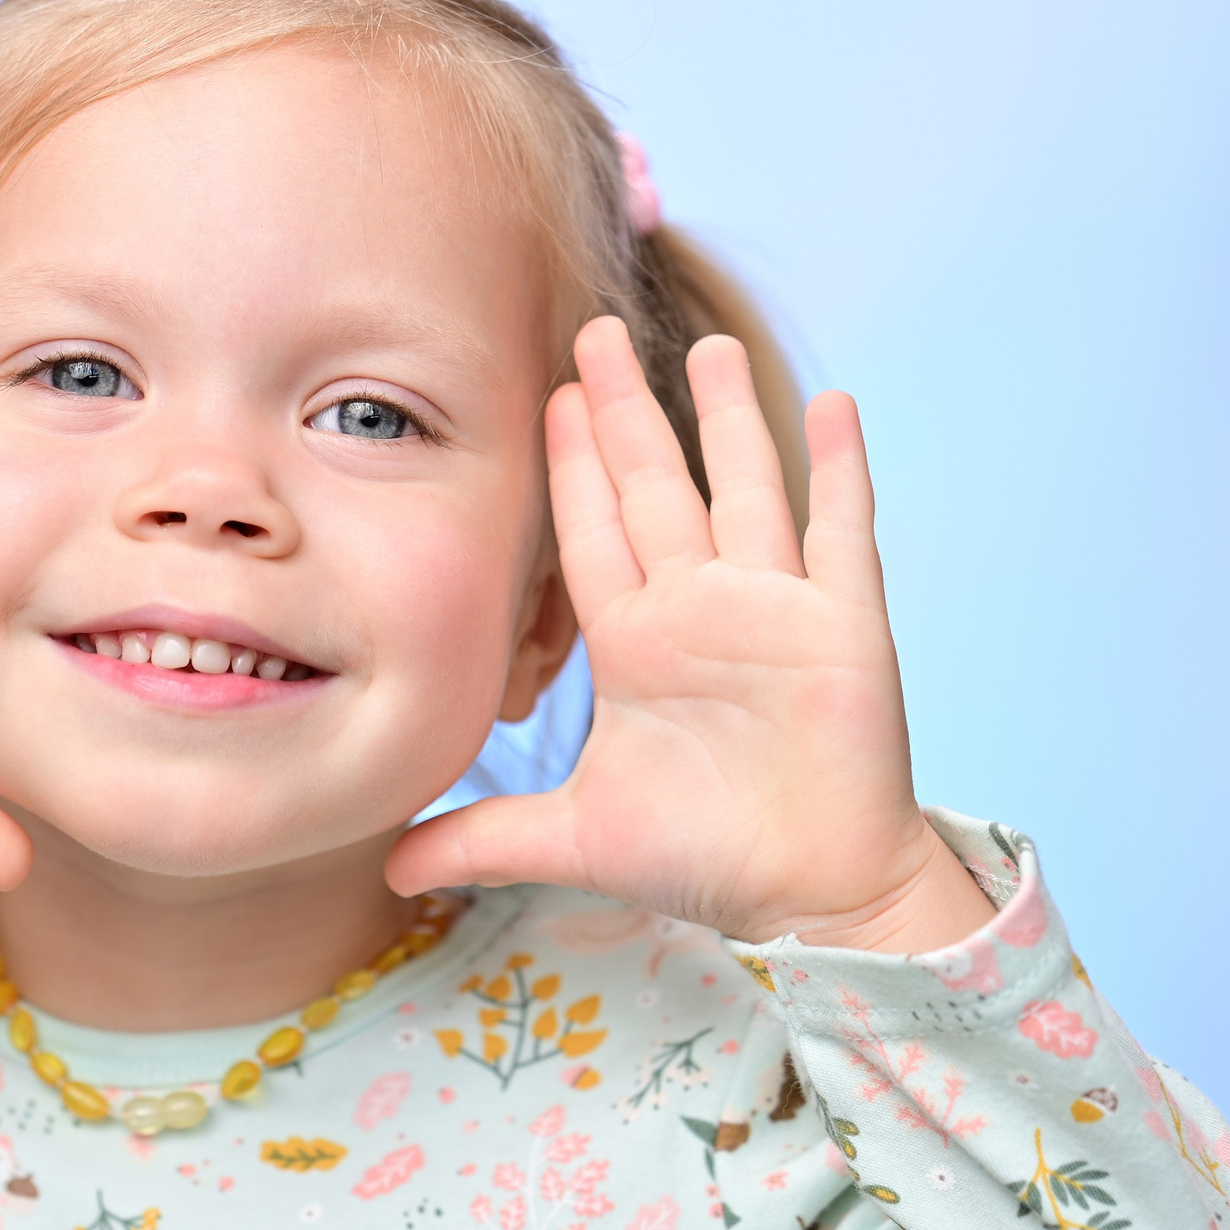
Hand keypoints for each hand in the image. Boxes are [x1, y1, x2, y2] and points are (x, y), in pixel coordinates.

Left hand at [387, 317, 992, 953]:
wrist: (811, 898)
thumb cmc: (703, 859)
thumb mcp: (572, 840)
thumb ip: (482, 837)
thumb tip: (385, 865)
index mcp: (636, 643)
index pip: (592, 530)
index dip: (571, 463)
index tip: (547, 394)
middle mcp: (700, 609)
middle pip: (655, 487)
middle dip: (624, 411)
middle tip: (596, 330)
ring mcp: (775, 609)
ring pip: (745, 487)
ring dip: (729, 416)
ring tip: (707, 343)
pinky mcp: (844, 626)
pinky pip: (842, 531)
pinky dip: (841, 469)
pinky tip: (834, 403)